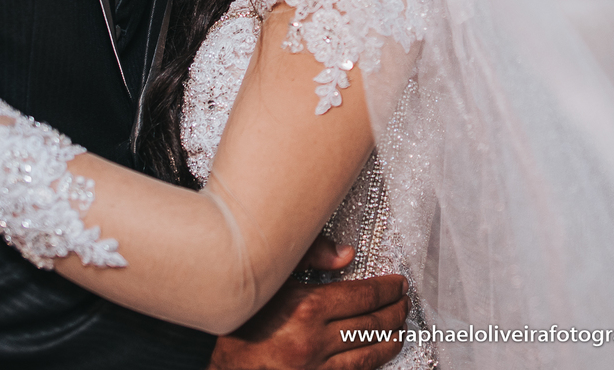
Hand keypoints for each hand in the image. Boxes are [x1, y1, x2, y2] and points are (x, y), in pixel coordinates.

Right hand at [208, 235, 409, 369]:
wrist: (208, 361)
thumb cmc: (239, 316)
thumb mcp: (269, 276)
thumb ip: (308, 256)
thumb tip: (346, 254)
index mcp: (306, 308)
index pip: (365, 297)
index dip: (388, 289)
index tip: (398, 284)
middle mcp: (313, 342)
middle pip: (372, 326)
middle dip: (395, 312)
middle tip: (404, 302)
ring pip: (367, 355)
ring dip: (390, 339)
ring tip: (400, 327)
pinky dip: (370, 363)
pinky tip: (378, 353)